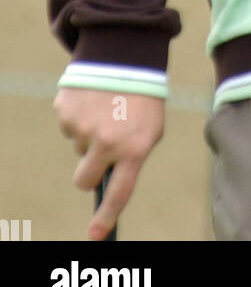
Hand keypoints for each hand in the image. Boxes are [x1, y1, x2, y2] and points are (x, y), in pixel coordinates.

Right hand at [53, 88, 164, 238]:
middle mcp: (107, 142)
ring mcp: (83, 127)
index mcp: (134, 148)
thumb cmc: (143, 96)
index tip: (95, 236)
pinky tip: (94, 96)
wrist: (126, 51)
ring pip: (77, 147)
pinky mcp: (66, 111)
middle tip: (101, 146)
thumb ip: (132, 156)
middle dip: (89, 170)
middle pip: (84, 178)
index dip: (106, 217)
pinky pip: (68, 126)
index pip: (119, 193)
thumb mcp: (149, 128)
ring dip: (88, 133)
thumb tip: (107, 183)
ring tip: (107, 106)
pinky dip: (79, 115)